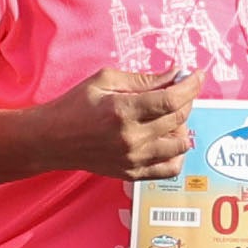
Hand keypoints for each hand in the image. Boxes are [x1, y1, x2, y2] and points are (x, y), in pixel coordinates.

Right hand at [52, 64, 197, 183]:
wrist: (50, 139)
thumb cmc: (74, 106)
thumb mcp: (104, 80)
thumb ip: (143, 79)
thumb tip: (175, 75)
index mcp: (123, 110)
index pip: (172, 99)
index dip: (191, 86)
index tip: (197, 75)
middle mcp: (131, 137)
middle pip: (179, 118)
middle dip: (187, 100)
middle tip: (179, 91)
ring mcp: (133, 158)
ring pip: (181, 144)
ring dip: (182, 127)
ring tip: (169, 117)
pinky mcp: (132, 172)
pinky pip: (170, 168)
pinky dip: (177, 154)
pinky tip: (168, 141)